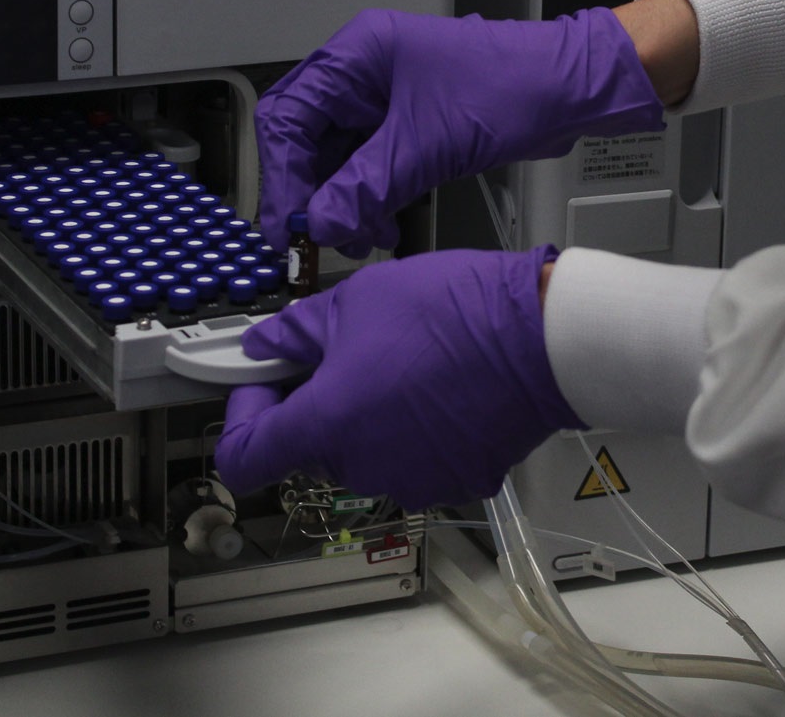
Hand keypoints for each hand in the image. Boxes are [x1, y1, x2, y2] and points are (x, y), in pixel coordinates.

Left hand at [214, 246, 579, 508]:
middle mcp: (363, 466)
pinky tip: (441, 388)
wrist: (542, 337)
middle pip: (312, 447)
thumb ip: (298, 332)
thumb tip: (267, 345)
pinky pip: (418, 459)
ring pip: (367, 453)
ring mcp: (412, 480)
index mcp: (325, 425)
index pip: (243, 457)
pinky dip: (418, 431)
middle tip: (347, 351)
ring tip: (406, 362)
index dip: (242, 417)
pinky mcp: (457, 482)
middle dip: (319, 403)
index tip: (262, 385)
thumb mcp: (356, 301)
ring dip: (371, 417)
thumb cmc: (454, 313)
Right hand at [255, 8, 662, 254]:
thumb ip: (367, 185)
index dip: (282, 175)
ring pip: (339, 160)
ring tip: (360, 238)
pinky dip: (369, 200)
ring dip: (344, 204)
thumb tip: (322, 220)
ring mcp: (385, 100)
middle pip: (308, 140)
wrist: (569, 90)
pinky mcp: (409, 127)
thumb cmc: (513, 85)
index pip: (289, 117)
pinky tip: (380, 227)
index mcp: (358, 55)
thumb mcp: (428, 143)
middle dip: (313, 194)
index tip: (288, 222)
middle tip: (317, 236)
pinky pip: (370, 168)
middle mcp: (364, 73)